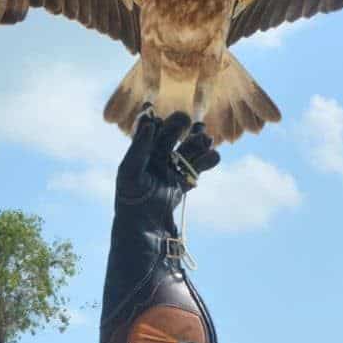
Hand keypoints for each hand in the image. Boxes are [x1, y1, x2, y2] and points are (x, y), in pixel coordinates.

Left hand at [115, 110, 220, 235]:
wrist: (144, 228)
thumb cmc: (131, 199)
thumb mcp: (130, 172)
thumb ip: (139, 147)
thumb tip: (150, 121)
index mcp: (141, 151)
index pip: (150, 127)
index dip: (155, 119)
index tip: (158, 115)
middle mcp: (156, 157)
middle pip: (172, 133)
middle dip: (179, 126)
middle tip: (187, 122)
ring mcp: (171, 169)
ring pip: (188, 149)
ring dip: (197, 142)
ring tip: (205, 140)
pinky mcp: (183, 182)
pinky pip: (198, 167)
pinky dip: (207, 161)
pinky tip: (213, 156)